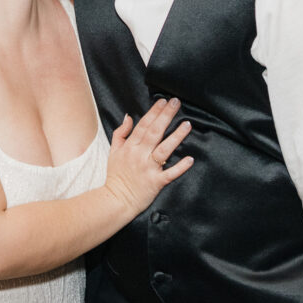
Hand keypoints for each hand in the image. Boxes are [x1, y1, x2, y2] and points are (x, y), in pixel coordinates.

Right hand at [104, 98, 192, 215]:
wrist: (116, 200)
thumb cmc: (116, 175)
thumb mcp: (113, 151)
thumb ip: (121, 132)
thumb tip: (129, 116)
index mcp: (130, 147)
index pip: (144, 125)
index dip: (154, 112)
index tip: (163, 101)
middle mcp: (140, 155)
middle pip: (155, 132)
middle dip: (166, 116)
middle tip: (176, 103)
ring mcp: (149, 168)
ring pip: (164, 149)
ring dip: (176, 137)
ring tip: (187, 125)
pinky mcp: (156, 182)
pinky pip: (170, 174)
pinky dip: (180, 167)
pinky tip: (190, 159)